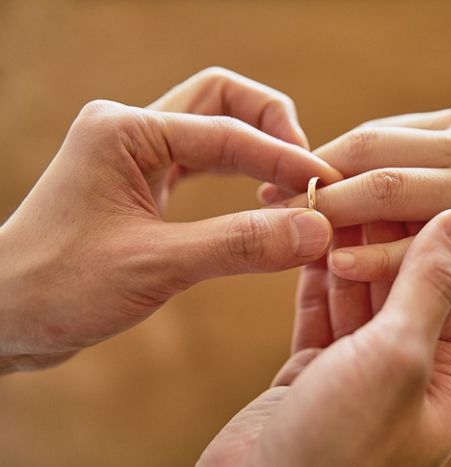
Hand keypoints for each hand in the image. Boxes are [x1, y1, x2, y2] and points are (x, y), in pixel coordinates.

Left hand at [0, 67, 340, 372]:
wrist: (2, 317)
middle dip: (273, 127)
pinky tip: (261, 198)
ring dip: (258, 148)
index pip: (228, 132)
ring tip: (294, 184)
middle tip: (309, 168)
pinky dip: (239, 174)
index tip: (325, 187)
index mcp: (126, 130)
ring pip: (214, 128)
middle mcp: (131, 129)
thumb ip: (239, 244)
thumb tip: (316, 230)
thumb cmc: (58, 287)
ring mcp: (134, 154)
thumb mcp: (155, 266)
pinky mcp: (140, 183)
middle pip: (223, 100)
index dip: (284, 158)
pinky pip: (202, 163)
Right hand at [198, 210, 450, 466]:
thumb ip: (427, 286)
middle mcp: (408, 379)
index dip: (429, 234)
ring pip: (357, 299)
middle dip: (381, 236)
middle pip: (400, 289)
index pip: (449, 289)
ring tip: (333, 198)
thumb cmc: (340, 446)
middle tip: (360, 182)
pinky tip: (311, 239)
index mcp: (449, 383)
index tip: (409, 185)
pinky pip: (319, 317)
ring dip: (346, 252)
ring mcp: (357, 378)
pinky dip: (315, 279)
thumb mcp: (398, 358)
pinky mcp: (311, 378)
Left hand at [262, 104, 450, 286]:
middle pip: (368, 151)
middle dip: (312, 176)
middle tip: (269, 198)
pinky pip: (426, 244)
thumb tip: (389, 170)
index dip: (324, 155)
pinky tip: (337, 260)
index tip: (287, 175)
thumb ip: (446, 155)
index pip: (374, 132)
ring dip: (331, 208)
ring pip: (388, 190)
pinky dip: (376, 251)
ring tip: (288, 230)